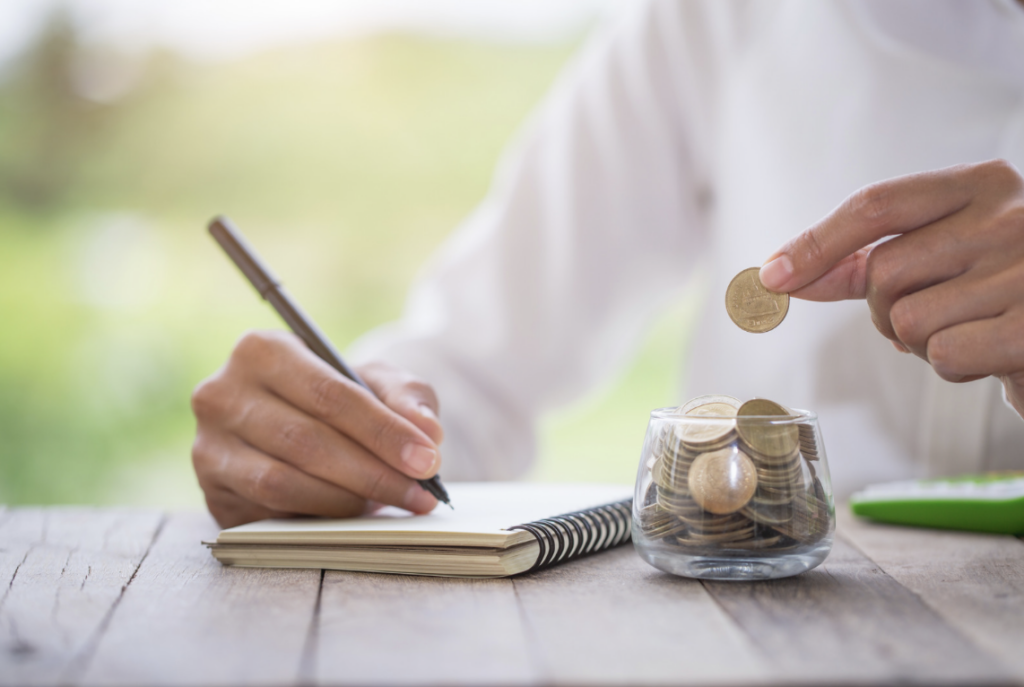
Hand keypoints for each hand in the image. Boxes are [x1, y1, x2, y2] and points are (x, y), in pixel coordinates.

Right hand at [191, 330, 443, 526]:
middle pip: (306, 441)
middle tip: (419, 494)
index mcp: (262, 350)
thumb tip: (427, 431)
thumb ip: (406, 397)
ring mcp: (209, 446)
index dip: (382, 431)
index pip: (328, 394)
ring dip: (346, 501)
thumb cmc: (338, 396)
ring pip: (282, 483)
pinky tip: (351, 516)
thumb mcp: (376, 380)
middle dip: (373, 473)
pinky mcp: (212, 492)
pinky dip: (316, 519)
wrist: (295, 421)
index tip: (426, 460)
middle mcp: (221, 394)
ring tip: (389, 504)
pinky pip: (267, 514)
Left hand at [758, 159, 1023, 418]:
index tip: (771, 276)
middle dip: (889, 311)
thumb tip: (785, 272)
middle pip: (884, 273)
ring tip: (973, 330)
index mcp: (985, 184)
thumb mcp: (947, 257)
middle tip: (936, 315)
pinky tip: (993, 355)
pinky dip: (955, 368)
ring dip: (924, 343)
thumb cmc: (1009, 291)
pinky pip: (945, 356)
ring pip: (908, 321)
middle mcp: (1011, 215)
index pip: (877, 205)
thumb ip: (872, 258)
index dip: (817, 243)